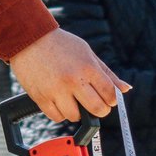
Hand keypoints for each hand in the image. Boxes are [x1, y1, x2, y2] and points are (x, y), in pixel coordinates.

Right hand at [8, 29, 124, 124]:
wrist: (28, 38)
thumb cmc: (60, 44)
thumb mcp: (87, 53)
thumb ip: (107, 73)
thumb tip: (126, 89)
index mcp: (87, 67)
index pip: (110, 94)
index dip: (111, 99)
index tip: (107, 98)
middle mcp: (73, 80)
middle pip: (97, 109)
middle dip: (99, 110)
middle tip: (93, 104)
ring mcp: (55, 90)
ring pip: (75, 116)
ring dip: (77, 112)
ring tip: (73, 101)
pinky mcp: (40, 97)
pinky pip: (56, 117)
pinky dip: (60, 113)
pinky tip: (59, 102)